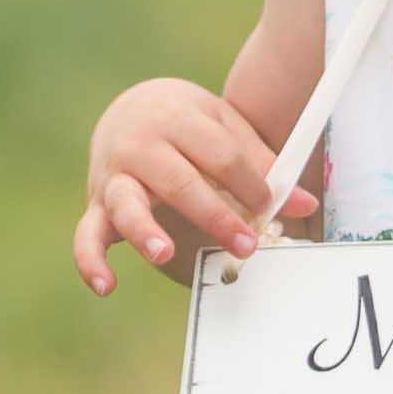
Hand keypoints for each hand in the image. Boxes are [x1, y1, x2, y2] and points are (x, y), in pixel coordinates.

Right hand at [76, 77, 312, 293]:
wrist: (130, 107)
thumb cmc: (188, 123)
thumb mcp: (224, 127)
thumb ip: (261, 164)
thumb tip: (305, 204)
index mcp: (178, 118)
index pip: (219, 153)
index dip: (250, 181)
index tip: (270, 204)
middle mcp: (141, 145)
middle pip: (179, 181)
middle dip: (214, 214)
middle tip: (246, 243)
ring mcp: (114, 176)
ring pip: (126, 204)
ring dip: (145, 230)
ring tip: (163, 253)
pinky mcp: (97, 204)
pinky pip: (87, 235)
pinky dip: (91, 260)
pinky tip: (106, 286)